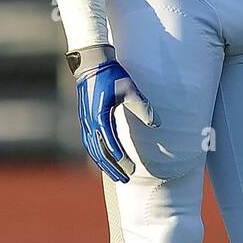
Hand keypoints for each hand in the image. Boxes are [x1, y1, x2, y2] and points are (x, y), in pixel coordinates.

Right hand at [66, 44, 157, 182]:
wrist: (91, 63)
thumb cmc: (112, 75)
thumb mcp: (129, 88)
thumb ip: (142, 106)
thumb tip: (157, 124)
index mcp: (98, 115)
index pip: (108, 141)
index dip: (119, 157)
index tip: (129, 168)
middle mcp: (88, 121)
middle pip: (99, 151)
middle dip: (112, 167)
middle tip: (126, 179)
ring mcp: (85, 121)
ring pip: (92, 150)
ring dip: (104, 164)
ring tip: (117, 176)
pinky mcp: (85, 120)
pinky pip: (89, 143)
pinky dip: (97, 155)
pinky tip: (106, 161)